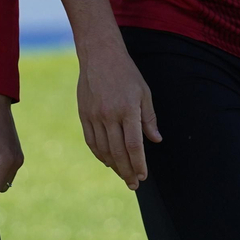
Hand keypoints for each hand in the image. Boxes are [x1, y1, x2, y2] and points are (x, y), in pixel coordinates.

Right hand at [76, 40, 160, 189]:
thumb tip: (156, 140)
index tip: (143, 176)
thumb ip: (148, 118)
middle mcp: (109, 115)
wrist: (99, 55)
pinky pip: (91, 141)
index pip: (134, 145)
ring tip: (123, 175)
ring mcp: (94, 116)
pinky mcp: (84, 114)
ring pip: (103, 150)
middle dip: (127, 171)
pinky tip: (107, 161)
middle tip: (134, 184)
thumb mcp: (144, 92)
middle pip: (118, 152)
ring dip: (114, 166)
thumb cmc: (126, 73)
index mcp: (127, 109)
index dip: (139, 164)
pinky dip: (99, 154)